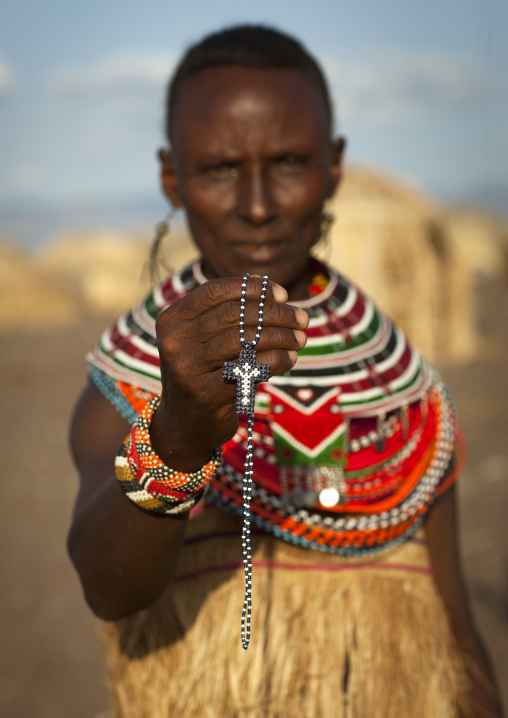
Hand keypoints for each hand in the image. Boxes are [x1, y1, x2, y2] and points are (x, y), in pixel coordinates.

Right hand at [150, 276, 308, 470]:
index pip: (214, 291)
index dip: (251, 288)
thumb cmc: (204, 371)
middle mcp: (174, 343)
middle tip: (302, 318)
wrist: (185, 424)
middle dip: (275, 312)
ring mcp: (188, 369)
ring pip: (244, 340)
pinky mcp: (207, 394)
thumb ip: (228, 315)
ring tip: (301, 338)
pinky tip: (291, 358)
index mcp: (171, 321)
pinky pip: (251, 368)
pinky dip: (277, 359)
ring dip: (281, 336)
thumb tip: (274, 293)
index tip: (282, 293)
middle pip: (234, 314)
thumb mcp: (203, 339)